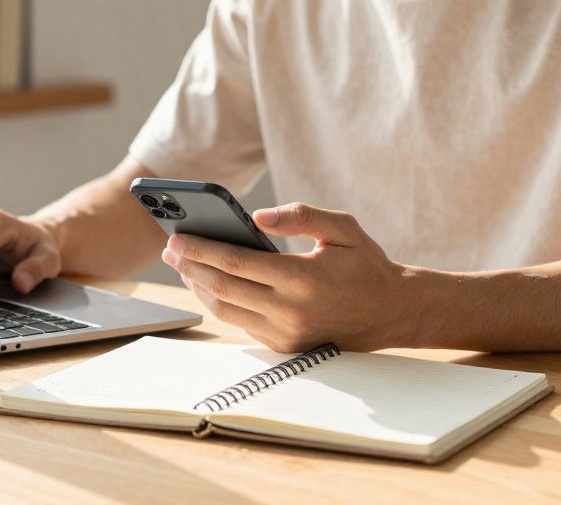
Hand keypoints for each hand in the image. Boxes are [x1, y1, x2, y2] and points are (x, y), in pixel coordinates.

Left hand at [162, 202, 414, 352]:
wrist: (391, 312)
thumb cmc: (364, 264)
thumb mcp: (342, 227)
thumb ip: (300, 215)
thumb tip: (257, 216)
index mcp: (303, 279)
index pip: (237, 264)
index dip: (202, 250)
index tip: (177, 238)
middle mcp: (291, 311)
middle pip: (223, 288)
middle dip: (190, 267)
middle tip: (170, 249)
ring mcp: (286, 333)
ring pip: (225, 310)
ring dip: (198, 287)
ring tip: (182, 264)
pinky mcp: (284, 346)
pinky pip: (240, 323)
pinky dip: (218, 302)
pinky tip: (207, 282)